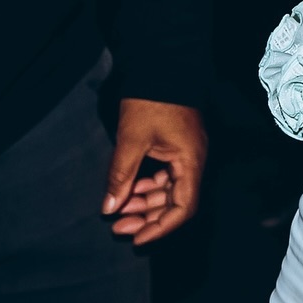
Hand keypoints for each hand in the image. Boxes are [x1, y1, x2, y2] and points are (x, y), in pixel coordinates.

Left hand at [103, 98, 207, 244]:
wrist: (161, 63)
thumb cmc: (150, 100)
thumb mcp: (131, 139)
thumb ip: (121, 176)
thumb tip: (109, 209)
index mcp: (190, 161)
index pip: (183, 208)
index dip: (160, 227)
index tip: (136, 238)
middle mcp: (192, 161)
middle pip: (175, 202)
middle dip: (147, 218)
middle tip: (118, 227)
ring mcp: (185, 153)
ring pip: (168, 190)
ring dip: (144, 203)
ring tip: (117, 210)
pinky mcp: (175, 146)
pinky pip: (164, 175)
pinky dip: (146, 186)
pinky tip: (127, 191)